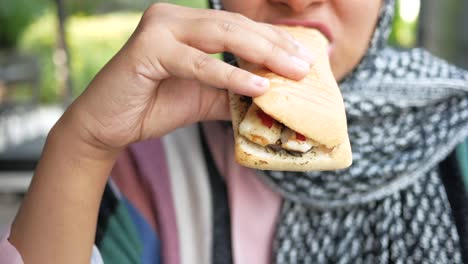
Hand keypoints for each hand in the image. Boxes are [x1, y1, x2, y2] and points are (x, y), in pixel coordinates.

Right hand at [65, 3, 313, 152]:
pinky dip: (230, 74)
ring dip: (261, 54)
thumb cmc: (153, 106)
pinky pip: (198, 62)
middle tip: (305, 65)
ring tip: (292, 72)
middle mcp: (172, 17)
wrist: (108, 125)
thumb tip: (273, 97)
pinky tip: (258, 84)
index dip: (273, 40)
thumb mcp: (203, 97)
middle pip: (235, 26)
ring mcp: (158, 29)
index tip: (304, 57)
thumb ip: (233, 91)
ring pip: (221, 36)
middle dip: (275, 45)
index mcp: (186, 23)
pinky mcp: (147, 49)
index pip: (238, 27)